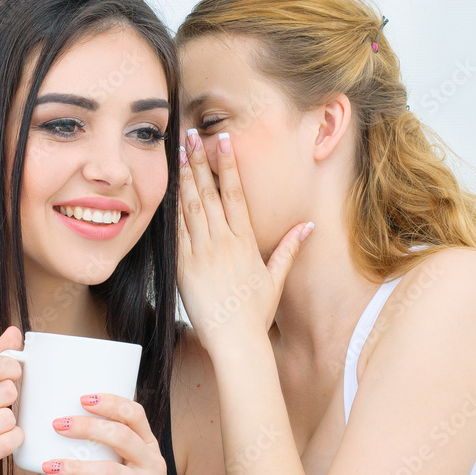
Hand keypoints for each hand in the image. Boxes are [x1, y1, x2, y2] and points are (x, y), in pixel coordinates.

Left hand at [41, 393, 189, 474]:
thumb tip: (65, 435)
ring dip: (78, 467)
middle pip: (122, 436)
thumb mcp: (127, 471)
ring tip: (51, 467)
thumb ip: (108, 454)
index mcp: (148, 446)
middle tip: (58, 425)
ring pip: (113, 470)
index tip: (82, 398)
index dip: (111, 402)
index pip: (135, 414)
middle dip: (88, 427)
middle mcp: (153, 462)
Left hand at [177, 129, 311, 347]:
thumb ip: (288, 248)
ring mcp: (202, 253)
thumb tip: (307, 227)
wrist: (235, 339)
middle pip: (209, 193)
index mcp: (245, 241)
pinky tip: (168, 190)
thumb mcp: (275, 278)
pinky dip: (172, 209)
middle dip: (200, 161)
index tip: (222, 141)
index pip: (235, 193)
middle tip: (191, 135)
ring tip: (179, 153)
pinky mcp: (184, 267)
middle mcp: (223, 242)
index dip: (227, 164)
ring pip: (191, 207)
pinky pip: (176, 232)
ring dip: (184, 178)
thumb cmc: (255, 313)